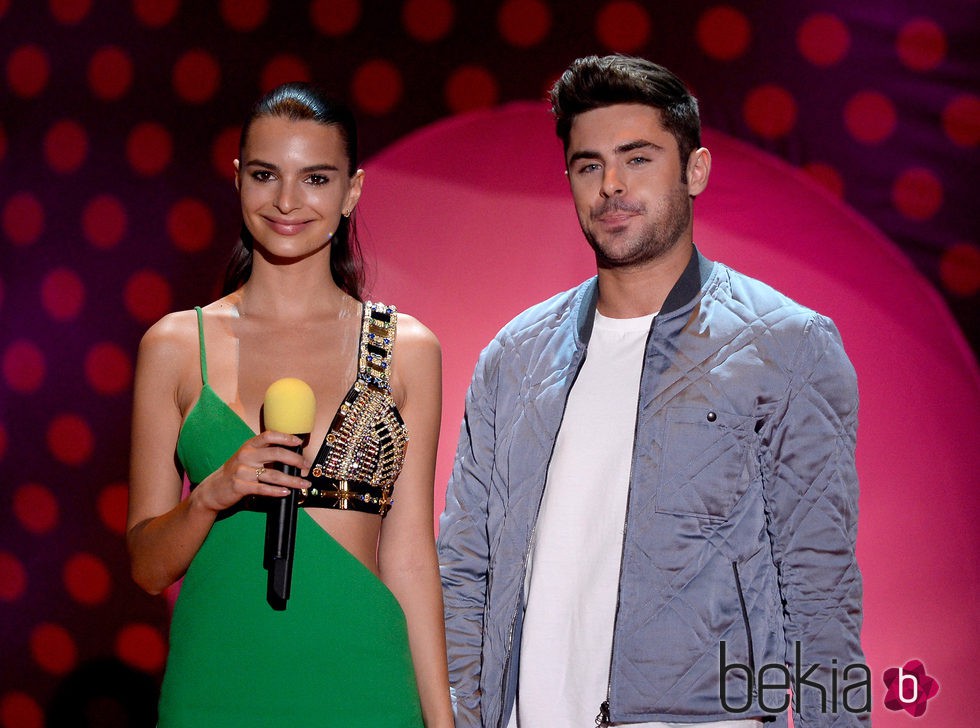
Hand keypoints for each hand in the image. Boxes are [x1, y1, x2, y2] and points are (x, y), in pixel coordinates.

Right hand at [192, 431, 310, 512]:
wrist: (212, 489)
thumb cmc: (235, 472)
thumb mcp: (247, 458)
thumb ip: (264, 455)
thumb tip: (291, 457)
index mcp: (249, 446)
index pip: (269, 436)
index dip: (285, 437)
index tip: (299, 442)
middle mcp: (246, 456)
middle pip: (276, 454)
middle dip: (295, 460)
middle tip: (306, 467)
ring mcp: (242, 471)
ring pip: (273, 474)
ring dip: (292, 480)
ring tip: (303, 484)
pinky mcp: (240, 486)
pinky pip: (263, 488)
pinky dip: (277, 491)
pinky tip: (287, 492)